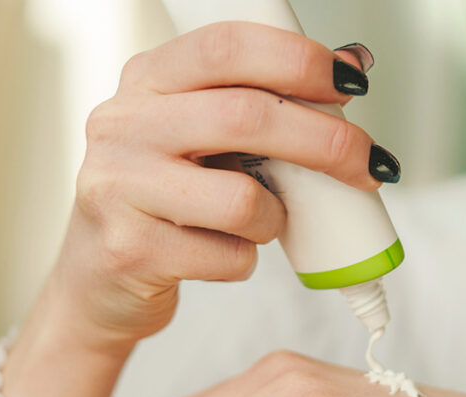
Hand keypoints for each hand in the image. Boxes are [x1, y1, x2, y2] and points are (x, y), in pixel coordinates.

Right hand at [2, 25, 386, 396]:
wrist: (98, 281)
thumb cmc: (165, 200)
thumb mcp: (201, 137)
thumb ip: (265, 98)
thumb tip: (354, 59)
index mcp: (147, 80)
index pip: (229, 46)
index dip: (300, 59)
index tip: (352, 81)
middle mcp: (123, 124)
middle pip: (247, 117)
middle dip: (326, 142)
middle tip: (367, 164)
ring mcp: (118, 188)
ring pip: (242, 199)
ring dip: (278, 217)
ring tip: (266, 223)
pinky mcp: (130, 251)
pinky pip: (228, 258)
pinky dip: (246, 261)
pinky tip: (227, 254)